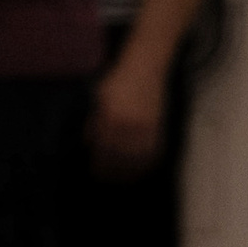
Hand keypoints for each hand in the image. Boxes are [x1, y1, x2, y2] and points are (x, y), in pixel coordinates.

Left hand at [89, 52, 165, 176]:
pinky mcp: (158, 124)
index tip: (96, 171)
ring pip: (137, 157)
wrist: (145, 67)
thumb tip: (89, 143)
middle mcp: (128, 123)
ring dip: (130, 171)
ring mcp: (145, 125)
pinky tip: (142, 169)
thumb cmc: (118, 81)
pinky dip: (148, 162)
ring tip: (123, 179)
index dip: (99, 163)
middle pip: (119, 156)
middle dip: (112, 170)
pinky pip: (154, 150)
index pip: (103, 148)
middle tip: (107, 179)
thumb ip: (94, 121)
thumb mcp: (99, 98)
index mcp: (110, 116)